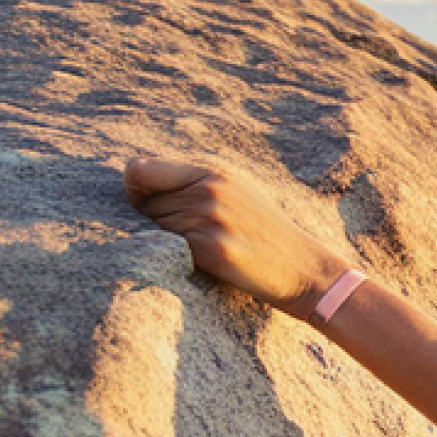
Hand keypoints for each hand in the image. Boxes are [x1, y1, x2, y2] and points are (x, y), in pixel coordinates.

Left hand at [123, 158, 352, 321]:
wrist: (302, 267)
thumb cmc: (262, 228)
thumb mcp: (236, 187)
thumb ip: (192, 176)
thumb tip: (135, 174)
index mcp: (214, 169)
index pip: (139, 170)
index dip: (135, 188)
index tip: (147, 202)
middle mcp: (210, 189)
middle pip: (144, 203)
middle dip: (154, 218)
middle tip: (191, 230)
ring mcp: (210, 218)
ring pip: (154, 228)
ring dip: (168, 239)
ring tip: (204, 242)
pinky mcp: (211, 249)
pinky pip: (168, 249)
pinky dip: (176, 256)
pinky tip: (205, 257)